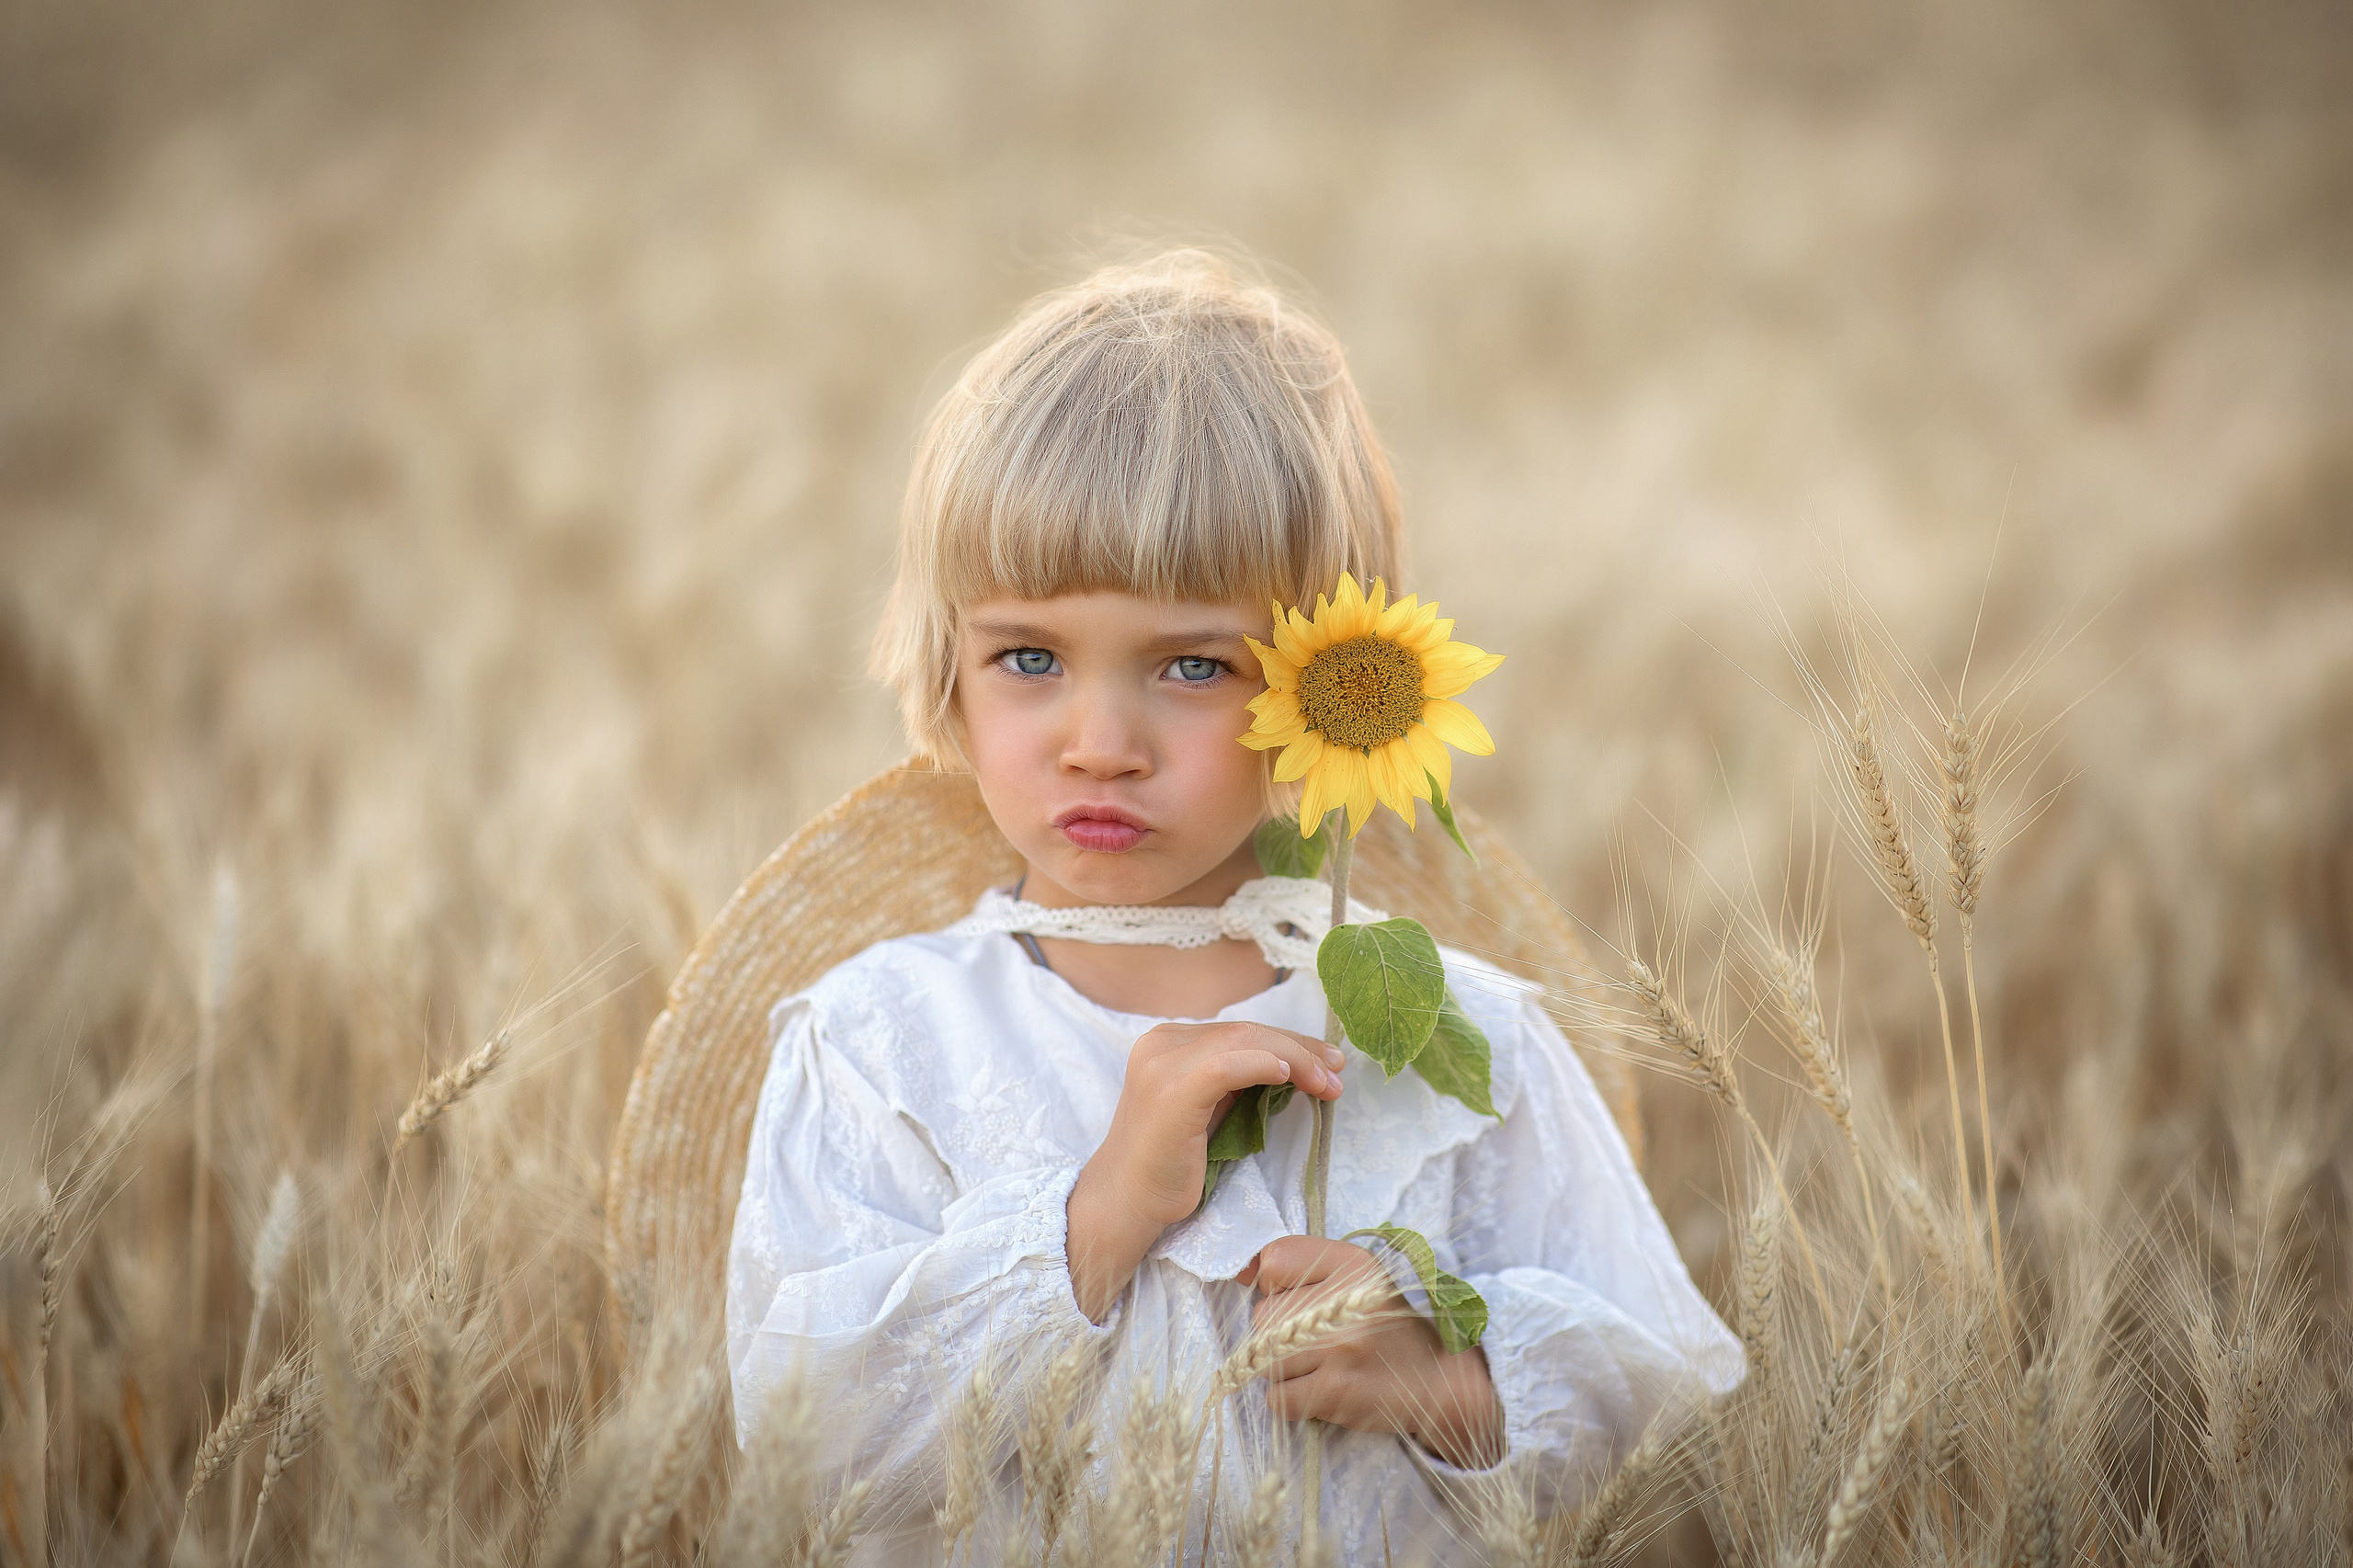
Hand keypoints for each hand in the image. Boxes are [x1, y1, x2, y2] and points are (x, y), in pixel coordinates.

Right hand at [1066, 1021, 1343, 1321]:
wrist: (1125, 1201)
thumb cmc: (1169, 1163)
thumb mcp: (1207, 1107)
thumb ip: (1235, 1078)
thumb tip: (1292, 1063)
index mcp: (1168, 1041)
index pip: (1240, 1031)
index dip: (1291, 1042)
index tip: (1328, 1063)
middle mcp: (1161, 1042)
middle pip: (1247, 1030)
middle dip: (1301, 1049)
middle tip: (1338, 1072)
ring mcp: (1163, 1063)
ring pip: (1244, 1041)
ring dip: (1296, 1060)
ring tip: (1327, 1085)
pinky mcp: (1171, 1091)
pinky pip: (1228, 1065)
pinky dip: (1265, 1065)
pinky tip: (1289, 1078)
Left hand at [1239, 1236, 1504, 1470]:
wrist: (1444, 1383)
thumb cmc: (1393, 1328)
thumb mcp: (1362, 1278)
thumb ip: (1308, 1265)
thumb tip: (1242, 1274)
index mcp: (1353, 1263)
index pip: (1274, 1259)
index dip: (1275, 1286)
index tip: (1297, 1302)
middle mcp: (1344, 1300)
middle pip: (1263, 1316)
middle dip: (1279, 1336)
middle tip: (1317, 1345)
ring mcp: (1339, 1347)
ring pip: (1266, 1359)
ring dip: (1285, 1371)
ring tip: (1322, 1369)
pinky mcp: (1335, 1391)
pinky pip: (1278, 1398)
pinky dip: (1292, 1401)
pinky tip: (1322, 1393)